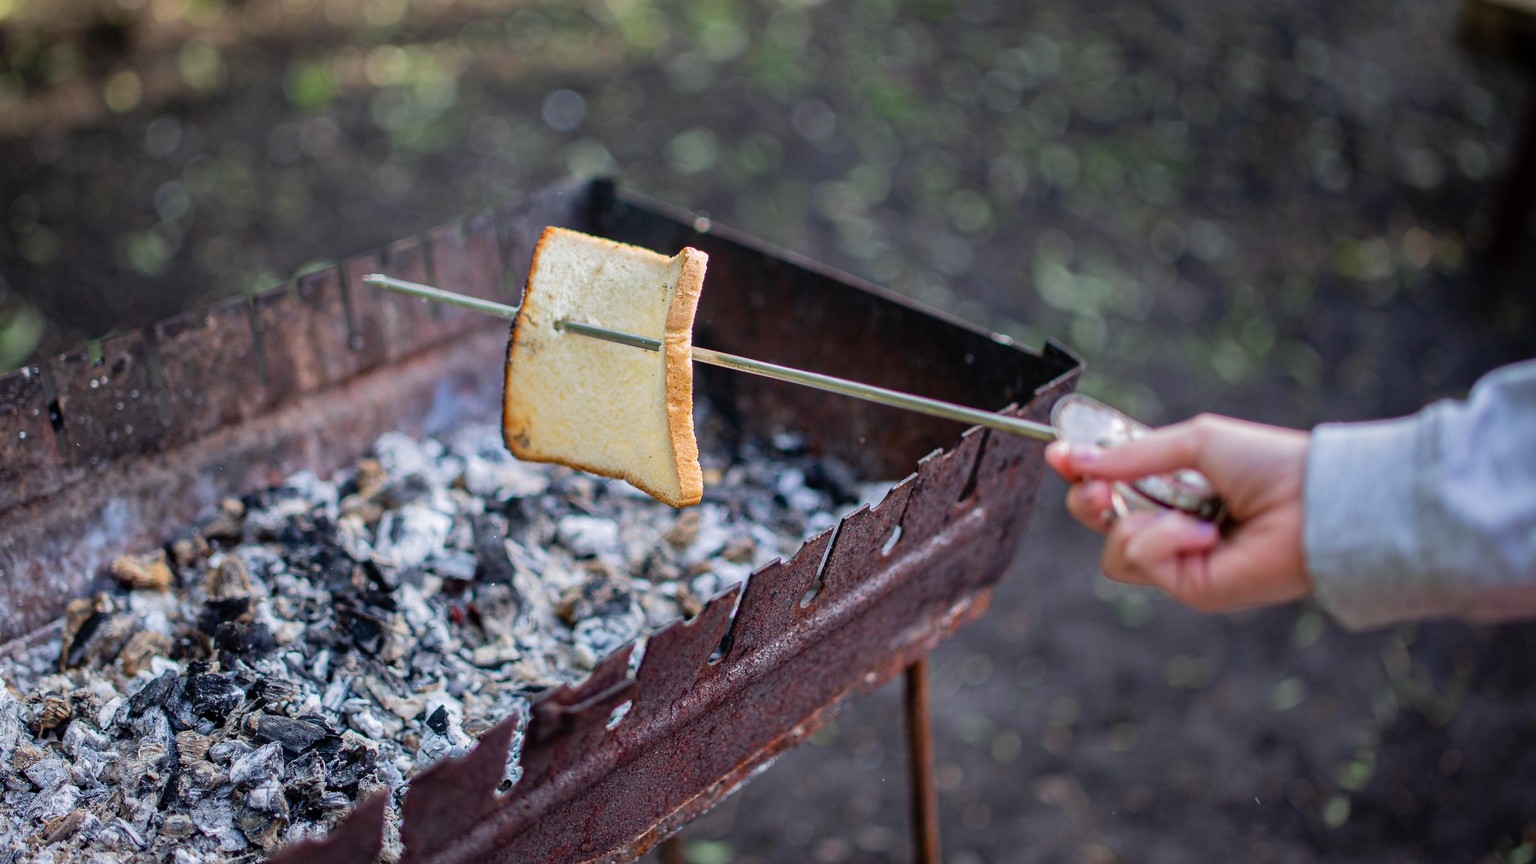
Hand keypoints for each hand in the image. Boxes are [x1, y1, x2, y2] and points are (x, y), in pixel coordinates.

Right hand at [1044, 414, 1312, 611]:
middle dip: (1086, 501)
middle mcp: (1170, 522)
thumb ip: (1130, 455)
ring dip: (1134, 526)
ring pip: (1112, 550)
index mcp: (1173, 484)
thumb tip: (1069, 457)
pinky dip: (1164, 542)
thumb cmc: (1267, 465)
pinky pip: (1141, 563)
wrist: (1314, 504)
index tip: (1058, 455)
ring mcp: (1179, 558)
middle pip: (1097, 520)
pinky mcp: (1188, 586)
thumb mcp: (1193, 442)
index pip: (1109, 481)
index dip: (1082, 470)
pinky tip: (1203, 533)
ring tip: (1182, 515)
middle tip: (1099, 490)